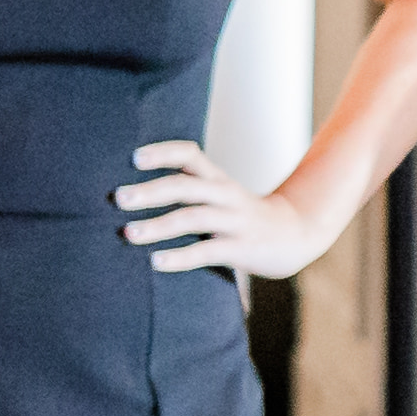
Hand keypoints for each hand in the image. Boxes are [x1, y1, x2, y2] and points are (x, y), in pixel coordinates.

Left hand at [115, 140, 330, 279]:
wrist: (298, 234)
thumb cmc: (244, 216)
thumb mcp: (221, 195)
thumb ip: (189, 190)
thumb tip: (134, 191)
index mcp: (217, 179)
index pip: (190, 154)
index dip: (163, 152)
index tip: (133, 157)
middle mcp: (226, 195)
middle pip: (185, 186)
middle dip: (150, 191)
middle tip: (118, 198)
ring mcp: (236, 222)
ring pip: (194, 217)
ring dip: (158, 225)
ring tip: (129, 233)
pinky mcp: (243, 248)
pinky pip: (208, 252)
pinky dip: (180, 257)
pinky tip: (156, 262)